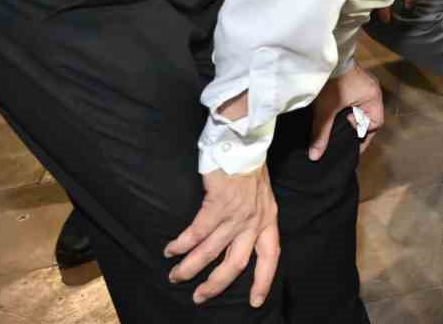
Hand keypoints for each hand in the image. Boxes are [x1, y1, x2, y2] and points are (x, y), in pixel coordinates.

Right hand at [164, 165, 279, 307]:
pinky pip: (197, 232)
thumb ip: (252, 218)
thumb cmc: (249, 166)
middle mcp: (255, 220)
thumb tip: (236, 240)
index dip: (263, 280)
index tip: (256, 300)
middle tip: (199, 297)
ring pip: (212, 251)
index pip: (270, 256)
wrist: (244, 141)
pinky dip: (182, 244)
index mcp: (268, 219)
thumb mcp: (261, 196)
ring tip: (176, 275)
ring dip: (191, 266)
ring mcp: (237, 213)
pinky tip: (172, 249)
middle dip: (216, 284)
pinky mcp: (218, 204)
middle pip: (237, 263)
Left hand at [308, 64, 383, 159]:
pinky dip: (348, 106)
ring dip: (350, 115)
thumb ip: (321, 134)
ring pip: (362, 106)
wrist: (323, 55)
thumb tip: (315, 157)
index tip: (349, 143)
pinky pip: (357, 97)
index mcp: (373, 97)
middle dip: (355, 126)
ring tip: (335, 123)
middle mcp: (373, 89)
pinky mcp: (356, 77)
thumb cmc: (331, 82)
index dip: (363, 135)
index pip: (375, 123)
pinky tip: (335, 109)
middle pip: (369, 116)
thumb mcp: (325, 110)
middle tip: (340, 134)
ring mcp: (365, 81)